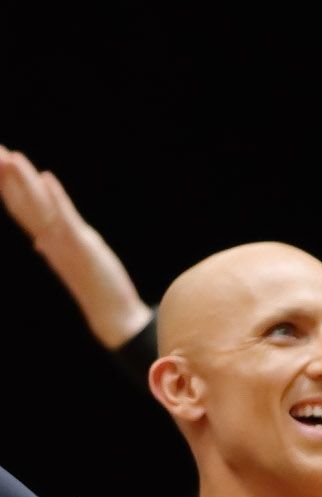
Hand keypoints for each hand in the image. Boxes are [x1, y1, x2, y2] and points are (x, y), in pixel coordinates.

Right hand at [0, 145, 151, 347]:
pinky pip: (66, 219)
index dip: (6, 185)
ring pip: (39, 208)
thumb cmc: (96, 288)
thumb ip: (53, 248)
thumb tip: (38, 242)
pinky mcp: (83, 248)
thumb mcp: (72, 262)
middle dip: (5, 177)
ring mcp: (65, 244)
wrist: (113, 317)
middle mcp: (51, 241)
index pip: (21, 209)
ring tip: (12, 156)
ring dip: (25, 182)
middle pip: (22, 204)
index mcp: (47, 242)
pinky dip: (56, 198)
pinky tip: (47, 178)